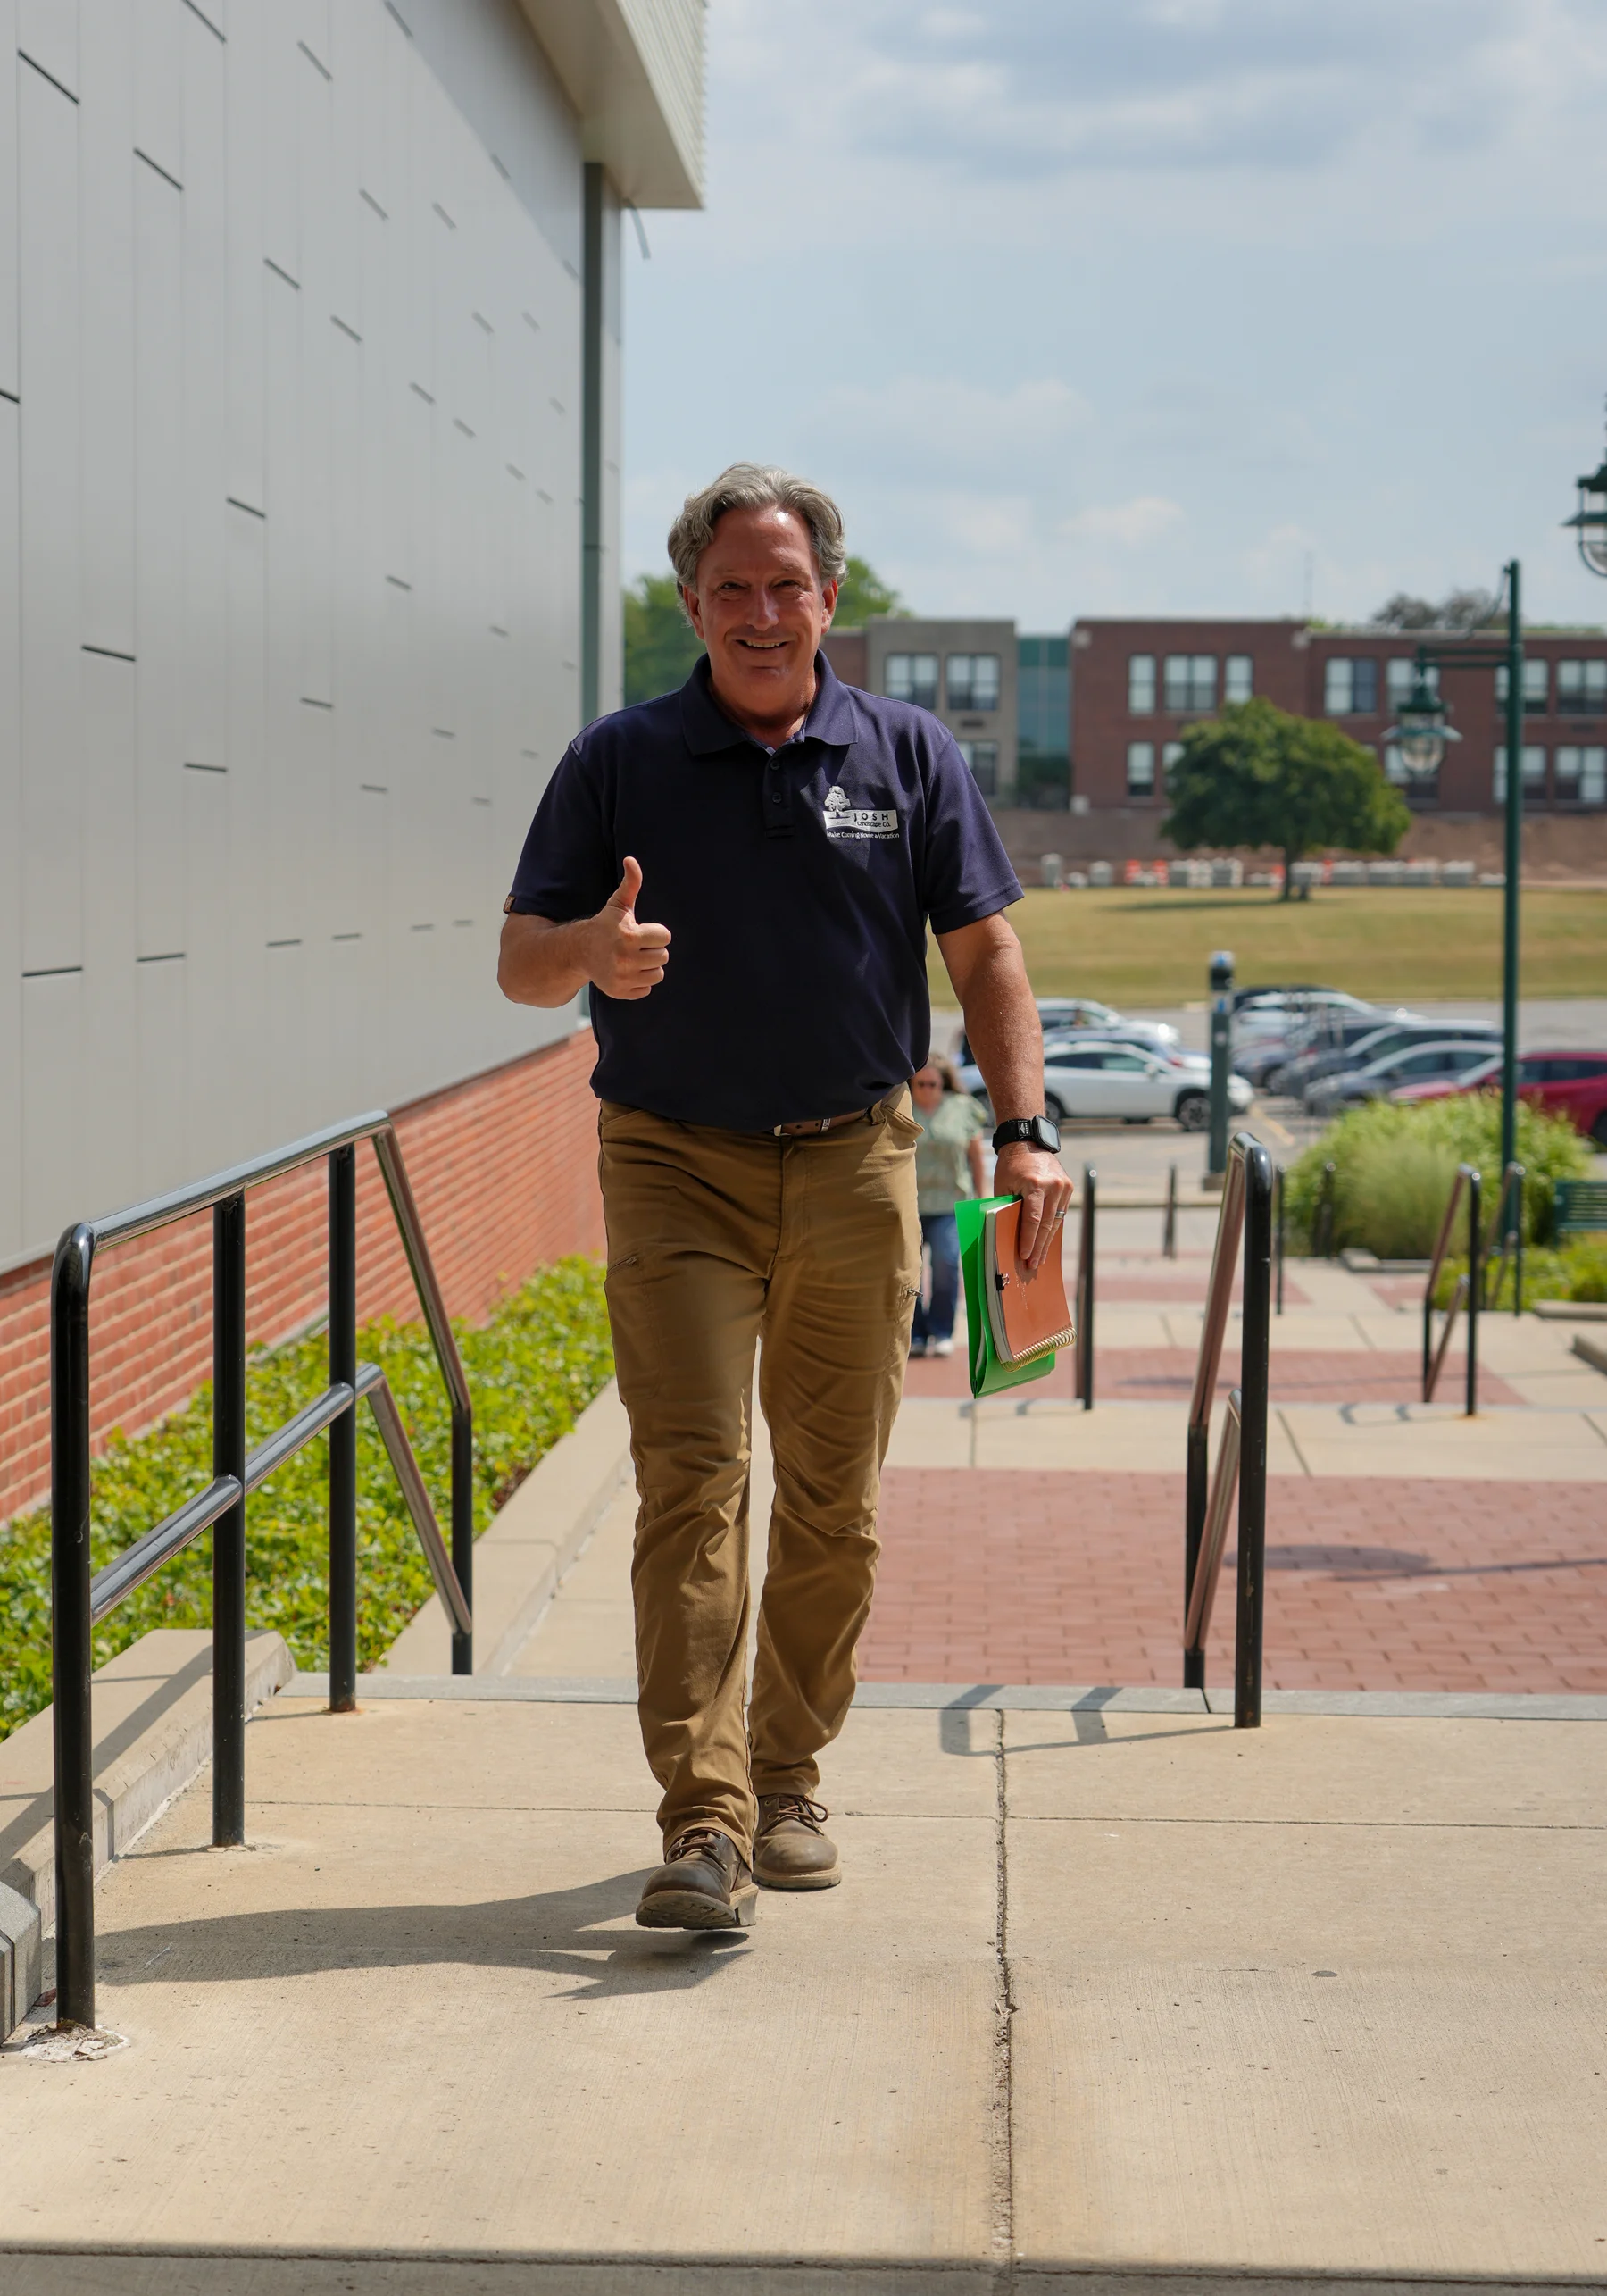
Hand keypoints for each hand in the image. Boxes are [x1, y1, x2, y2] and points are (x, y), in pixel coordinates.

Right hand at [586, 857, 669, 1000]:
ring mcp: (622, 977)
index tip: (640, 931)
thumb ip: (630, 883)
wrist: (580, 951)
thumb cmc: (606, 926)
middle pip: (663, 956)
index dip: (655, 933)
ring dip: (649, 966)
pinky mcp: (620, 992)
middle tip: (636, 946)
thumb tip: (631, 860)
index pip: (665, 937)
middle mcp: (625, 959)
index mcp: (629, 936)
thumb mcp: (618, 905)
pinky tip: (627, 971)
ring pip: (658, 974)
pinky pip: (647, 989)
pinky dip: (640, 982)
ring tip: (633, 958)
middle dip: (653, 949)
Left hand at [994, 1143, 1073, 1276]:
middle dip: (1038, 1246)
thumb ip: (1007, 1208)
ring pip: (1056, 1220)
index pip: (1033, 1218)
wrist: (1027, 1142)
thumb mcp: (1003, 1186)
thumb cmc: (1010, 1166)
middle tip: (1033, 1264)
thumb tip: (1007, 1236)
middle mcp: (1053, 1184)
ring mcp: (1063, 1186)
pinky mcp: (1068, 1187)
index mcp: (1034, 1183)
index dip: (1029, 1239)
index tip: (1025, 1256)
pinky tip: (1046, 1242)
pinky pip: (1060, 1213)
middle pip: (1046, 1223)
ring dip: (1047, 1241)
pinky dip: (1052, 1228)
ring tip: (1040, 1259)